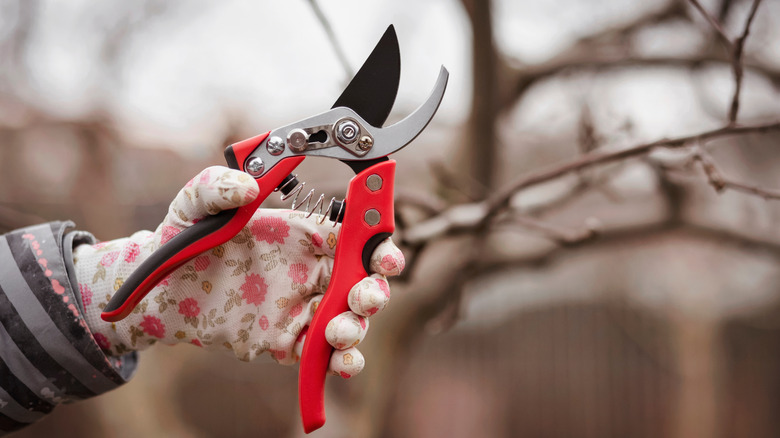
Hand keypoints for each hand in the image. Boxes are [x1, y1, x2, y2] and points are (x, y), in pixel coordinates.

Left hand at [73, 166, 403, 377]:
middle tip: (362, 297)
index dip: (379, 243)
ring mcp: (302, 309)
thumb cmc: (185, 239)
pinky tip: (341, 363)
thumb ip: (216, 186)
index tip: (384, 254)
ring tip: (340, 333)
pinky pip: (322, 354)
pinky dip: (340, 361)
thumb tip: (246, 186)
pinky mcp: (287, 342)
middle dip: (374, 290)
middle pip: (363, 281)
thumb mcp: (196, 204)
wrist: (159, 292)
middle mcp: (313, 272)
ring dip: (357, 328)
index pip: (357, 236)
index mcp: (306, 235)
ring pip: (349, 320)